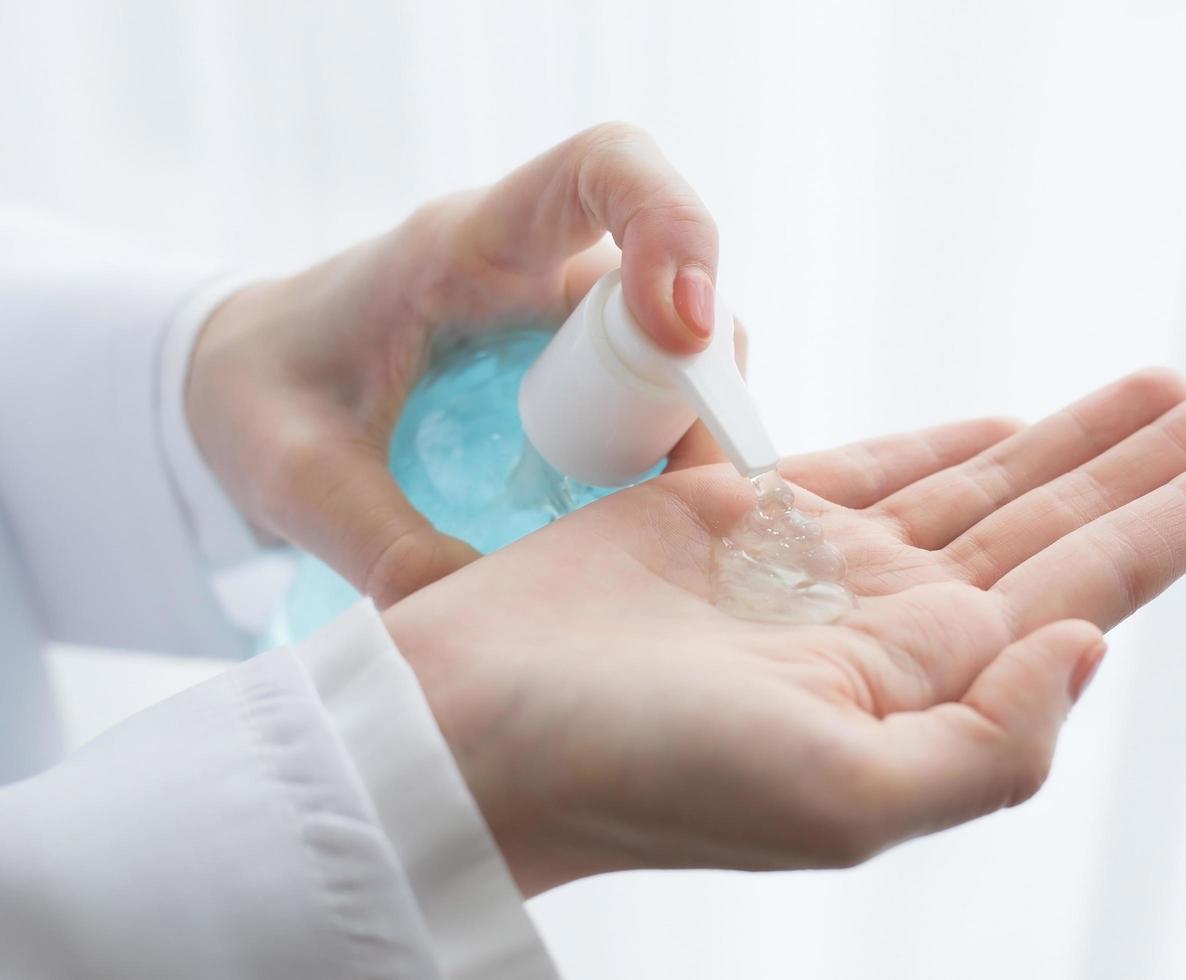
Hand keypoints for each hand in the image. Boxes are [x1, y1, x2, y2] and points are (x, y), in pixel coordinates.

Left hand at [186, 123, 727, 605]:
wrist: (240, 378)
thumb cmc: (261, 394)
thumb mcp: (294, 475)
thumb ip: (380, 541)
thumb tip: (487, 613)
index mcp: (465, 246)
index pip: (601, 168)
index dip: (672, 225)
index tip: (684, 328)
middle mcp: (534, 263)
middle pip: (673, 283)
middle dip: (699, 385)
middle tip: (679, 496)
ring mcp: (561, 316)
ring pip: (684, 346)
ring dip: (693, 429)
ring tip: (662, 519)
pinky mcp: (574, 363)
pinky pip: (658, 392)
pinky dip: (672, 451)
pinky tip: (644, 518)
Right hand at [382, 369, 1185, 895]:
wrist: (479, 727)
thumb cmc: (638, 773)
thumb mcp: (842, 800)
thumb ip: (993, 746)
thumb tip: (1088, 648)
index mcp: (928, 684)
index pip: (1088, 585)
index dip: (1181, 522)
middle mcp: (888, 625)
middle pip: (1057, 523)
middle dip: (1154, 465)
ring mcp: (819, 568)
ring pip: (982, 483)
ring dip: (1074, 438)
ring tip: (1164, 390)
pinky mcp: (743, 516)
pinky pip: (872, 465)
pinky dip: (943, 442)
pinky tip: (1003, 425)